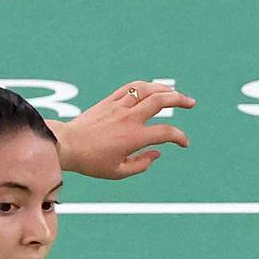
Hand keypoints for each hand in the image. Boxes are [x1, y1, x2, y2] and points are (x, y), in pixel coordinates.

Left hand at [56, 82, 193, 179]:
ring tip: (175, 92)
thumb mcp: (118, 172)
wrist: (66, 145)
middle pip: (161, 100)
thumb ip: (142, 164)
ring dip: (165, 89)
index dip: (180, 138)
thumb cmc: (91, 162)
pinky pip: (131, 88)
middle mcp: (129, 118)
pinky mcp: (109, 101)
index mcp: (134, 137)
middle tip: (191, 103)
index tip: (184, 143)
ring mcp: (119, 106)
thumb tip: (157, 154)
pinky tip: (152, 88)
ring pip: (147, 89)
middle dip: (180, 99)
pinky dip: (145, 86)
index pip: (166, 133)